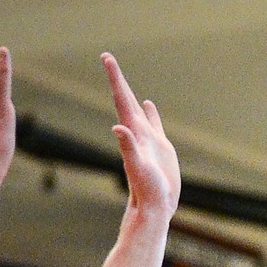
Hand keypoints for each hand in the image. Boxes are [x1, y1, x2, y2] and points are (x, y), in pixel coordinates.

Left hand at [102, 53, 180, 218]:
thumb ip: (128, 147)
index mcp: (132, 133)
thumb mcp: (138, 168)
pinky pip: (153, 124)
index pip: (121, 99)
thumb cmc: (147, 192)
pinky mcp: (159, 148)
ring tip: (122, 79)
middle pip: (125, 100)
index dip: (115, 78)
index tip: (106, 58)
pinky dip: (150, 112)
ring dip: (130, 94)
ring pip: (137, 111)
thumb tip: (118, 128)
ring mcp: (148, 140)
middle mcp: (137, 133)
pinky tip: (148, 104)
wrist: (154, 209)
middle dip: (117, 79)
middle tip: (107, 58)